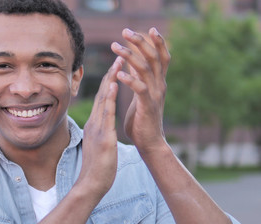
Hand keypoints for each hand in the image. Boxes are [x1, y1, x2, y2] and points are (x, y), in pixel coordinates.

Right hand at [77, 56, 124, 195]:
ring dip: (111, 80)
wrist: (92, 183)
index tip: (117, 67)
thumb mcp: (98, 144)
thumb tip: (101, 125)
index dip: (109, 82)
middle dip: (111, 74)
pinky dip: (109, 98)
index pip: (103, 99)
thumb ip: (100, 132)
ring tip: (118, 63)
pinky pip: (106, 114)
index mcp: (95, 124)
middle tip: (119, 56)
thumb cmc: (98, 166)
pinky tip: (113, 85)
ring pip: (104, 99)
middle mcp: (95, 122)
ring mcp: (97, 128)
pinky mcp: (102, 136)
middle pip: (102, 94)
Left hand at [112, 27, 170, 155]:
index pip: (160, 56)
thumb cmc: (142, 119)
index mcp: (157, 82)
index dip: (155, 41)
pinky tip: (118, 74)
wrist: (149, 142)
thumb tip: (132, 64)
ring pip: (145, 69)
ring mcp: (155, 95)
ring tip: (115, 47)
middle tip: (125, 31)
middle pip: (154, 57)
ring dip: (129, 56)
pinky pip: (140, 89)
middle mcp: (159, 85)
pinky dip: (129, 79)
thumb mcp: (141, 95)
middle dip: (140, 42)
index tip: (147, 28)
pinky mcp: (148, 106)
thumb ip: (139, 79)